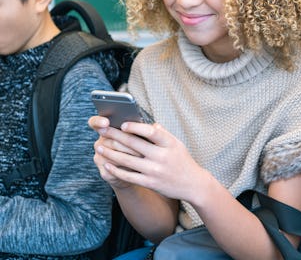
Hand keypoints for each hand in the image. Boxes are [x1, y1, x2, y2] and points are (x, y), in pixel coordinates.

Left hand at [95, 120, 209, 201]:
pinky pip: (129, 176)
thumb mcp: (176, 143)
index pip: (150, 132)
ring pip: (127, 160)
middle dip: (115, 136)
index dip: (135, 127)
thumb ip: (162, 133)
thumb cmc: (182, 160)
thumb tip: (146, 124)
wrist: (193, 184)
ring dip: (110, 153)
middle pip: (134, 144)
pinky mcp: (150, 183)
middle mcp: (161, 156)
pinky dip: (116, 170)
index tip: (122, 124)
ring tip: (99, 147)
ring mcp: (155, 171)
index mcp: (169, 143)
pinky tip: (107, 164)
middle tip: (102, 130)